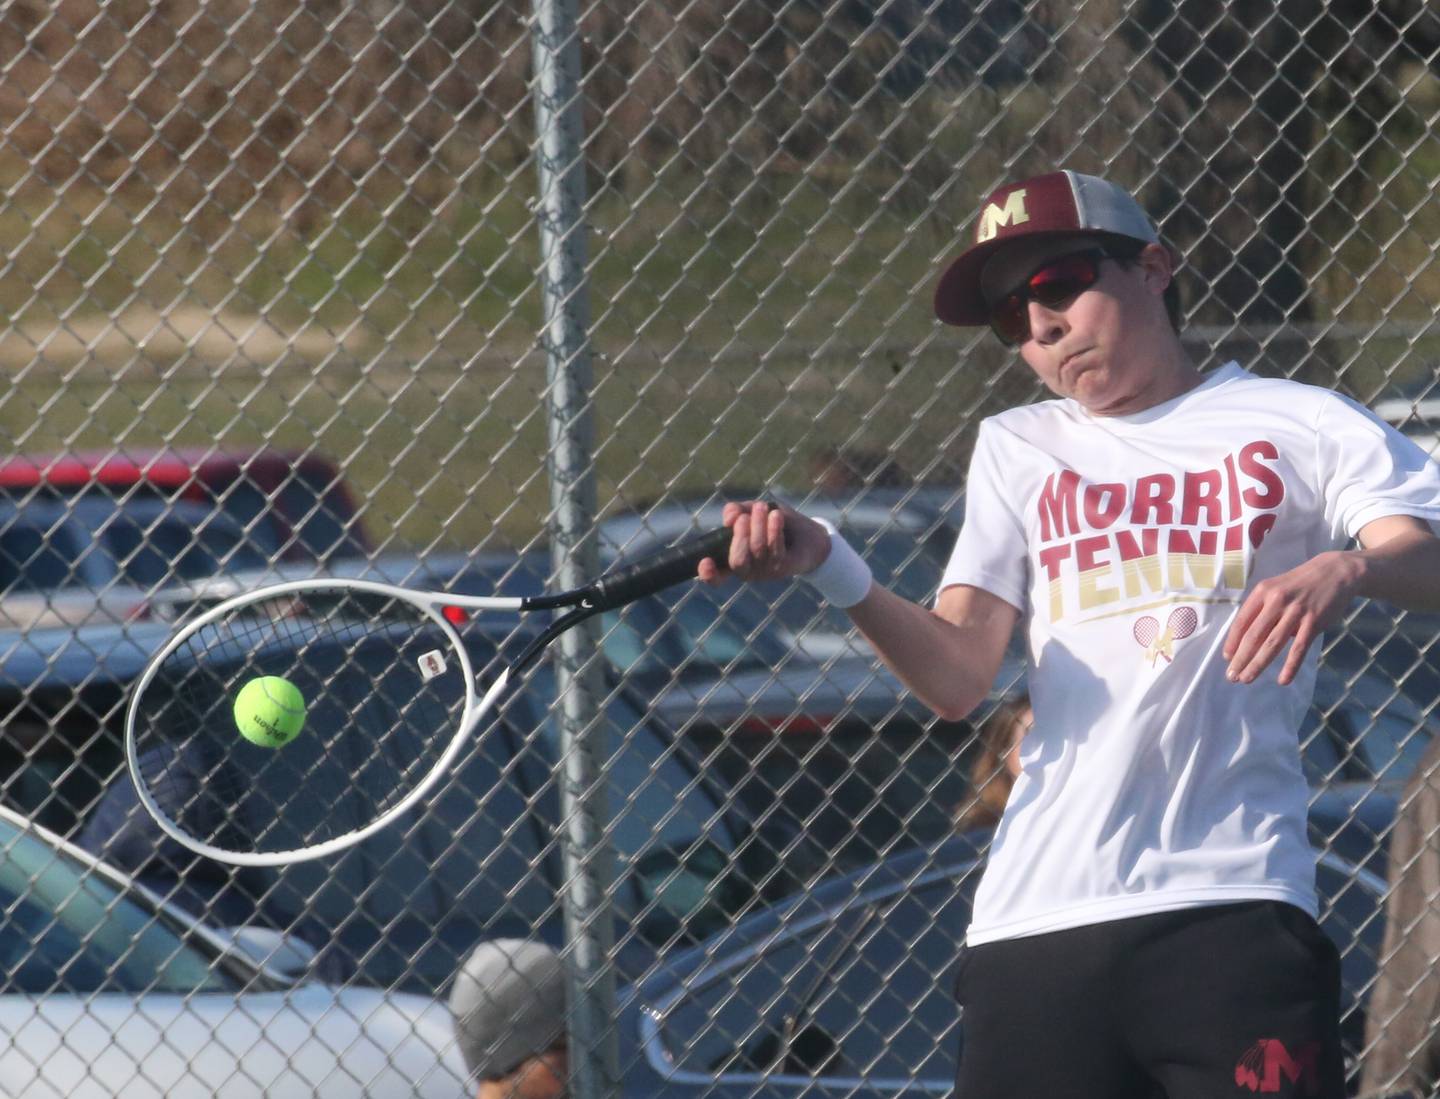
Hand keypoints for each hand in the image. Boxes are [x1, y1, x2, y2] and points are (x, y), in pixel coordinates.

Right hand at [696, 500, 831, 583]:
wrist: (810, 534)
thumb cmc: (776, 522)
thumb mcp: (753, 510)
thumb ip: (737, 510)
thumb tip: (729, 517)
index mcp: (734, 560)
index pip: (716, 577)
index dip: (708, 574)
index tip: (705, 561)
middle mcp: (748, 570)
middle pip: (737, 561)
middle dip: (740, 535)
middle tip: (745, 516)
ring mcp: (766, 572)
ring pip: (757, 550)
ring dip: (759, 525)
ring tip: (763, 507)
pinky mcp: (783, 568)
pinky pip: (775, 550)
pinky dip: (774, 530)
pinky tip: (776, 516)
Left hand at [1223, 550, 1363, 685]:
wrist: (1334, 572)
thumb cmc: (1299, 584)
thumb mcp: (1275, 589)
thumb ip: (1261, 610)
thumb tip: (1248, 638)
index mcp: (1262, 592)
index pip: (1242, 621)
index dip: (1232, 642)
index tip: (1227, 658)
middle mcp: (1276, 601)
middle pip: (1254, 636)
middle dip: (1241, 658)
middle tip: (1232, 676)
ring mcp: (1295, 612)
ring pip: (1272, 644)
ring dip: (1258, 664)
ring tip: (1247, 679)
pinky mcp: (1314, 622)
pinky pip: (1299, 648)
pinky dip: (1290, 666)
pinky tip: (1283, 680)